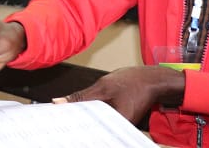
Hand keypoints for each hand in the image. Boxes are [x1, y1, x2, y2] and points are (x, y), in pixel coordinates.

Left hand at [55, 66, 184, 124]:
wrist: (153, 79)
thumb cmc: (133, 82)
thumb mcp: (103, 86)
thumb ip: (81, 97)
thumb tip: (59, 103)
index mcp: (115, 123)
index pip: (87, 129)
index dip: (71, 123)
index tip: (55, 120)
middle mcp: (118, 128)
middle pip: (90, 127)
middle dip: (76, 120)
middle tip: (59, 115)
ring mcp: (118, 123)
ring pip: (95, 123)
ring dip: (83, 116)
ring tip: (68, 112)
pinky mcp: (118, 118)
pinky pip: (101, 119)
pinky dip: (92, 113)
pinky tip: (83, 109)